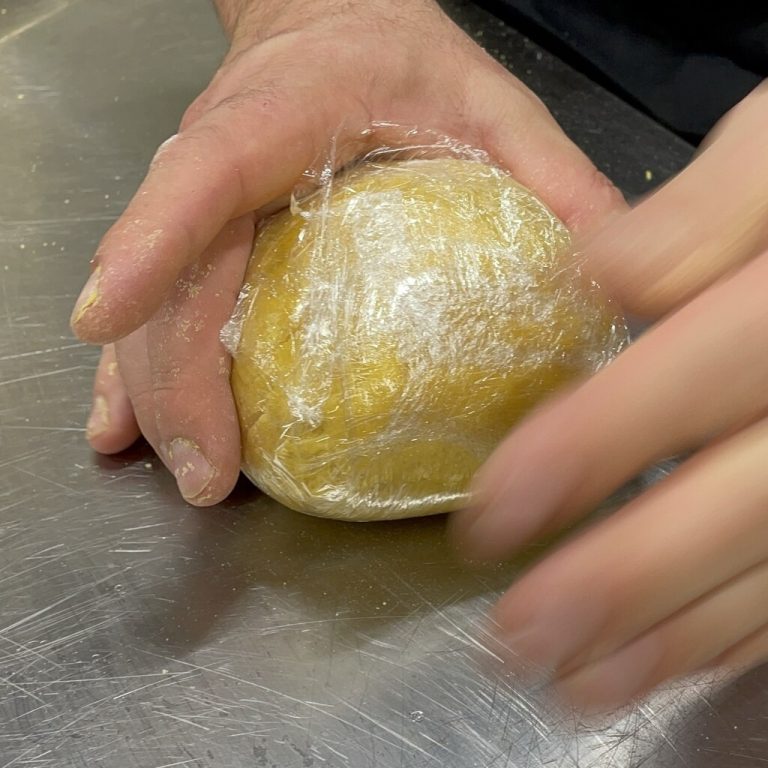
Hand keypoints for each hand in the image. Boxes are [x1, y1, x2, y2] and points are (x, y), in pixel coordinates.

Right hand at [74, 0, 623, 504]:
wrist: (330, 14)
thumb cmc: (398, 52)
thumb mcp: (490, 99)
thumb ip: (550, 173)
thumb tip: (607, 269)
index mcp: (278, 118)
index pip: (201, 178)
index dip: (150, 244)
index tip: (109, 313)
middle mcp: (214, 162)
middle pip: (168, 277)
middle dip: (172, 379)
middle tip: (208, 474)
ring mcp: (196, 202)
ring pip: (151, 305)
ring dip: (152, 394)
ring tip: (183, 472)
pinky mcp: (197, 234)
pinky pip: (157, 309)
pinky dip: (138, 373)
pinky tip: (126, 429)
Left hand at [452, 81, 767, 711]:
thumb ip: (706, 210)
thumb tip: (601, 271)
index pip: (700, 373)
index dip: (601, 444)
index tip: (500, 505)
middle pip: (745, 500)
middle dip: (630, 576)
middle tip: (523, 634)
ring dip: (680, 632)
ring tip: (580, 682)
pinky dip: (739, 629)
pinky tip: (670, 655)